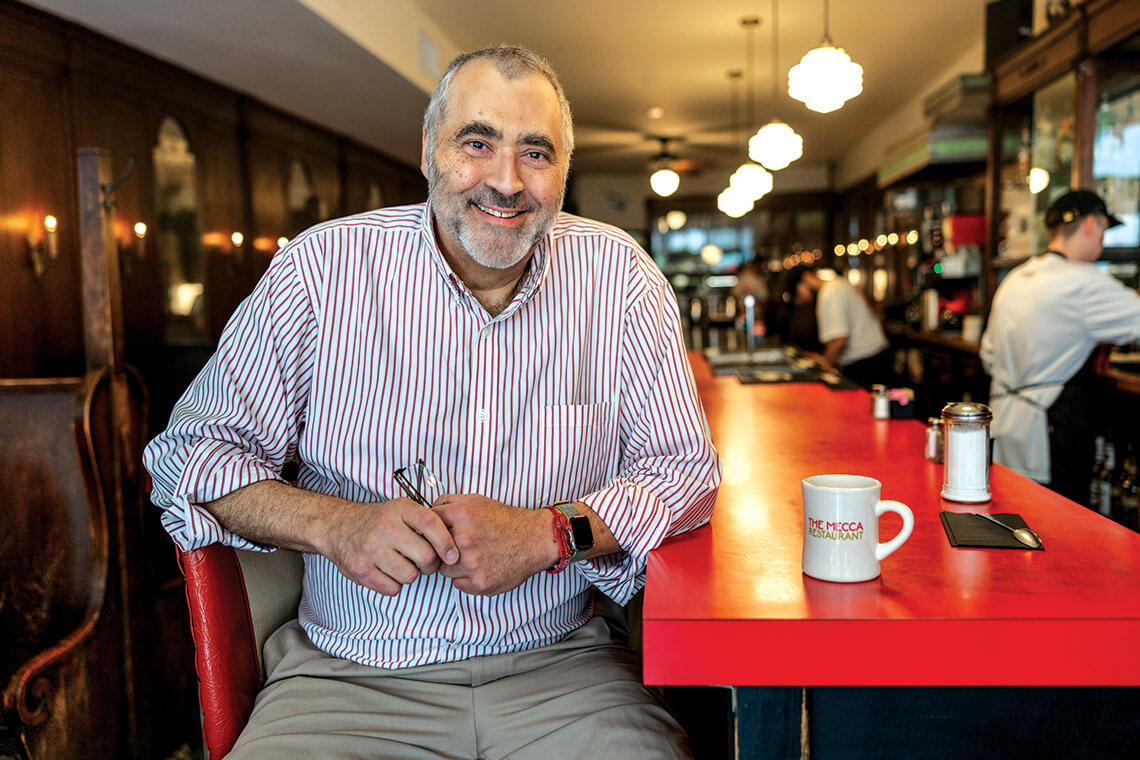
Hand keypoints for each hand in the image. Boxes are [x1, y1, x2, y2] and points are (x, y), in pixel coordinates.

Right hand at [320, 498, 458, 596]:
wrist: (337, 526)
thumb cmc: (379, 521)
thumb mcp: (402, 510)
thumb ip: (427, 522)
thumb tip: (455, 548)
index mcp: (400, 509)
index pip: (431, 523)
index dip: (446, 542)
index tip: (453, 556)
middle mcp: (385, 527)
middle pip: (426, 557)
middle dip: (430, 564)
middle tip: (423, 561)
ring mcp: (371, 549)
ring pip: (410, 576)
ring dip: (410, 574)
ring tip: (400, 563)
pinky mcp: (360, 570)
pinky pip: (392, 589)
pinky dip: (394, 584)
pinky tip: (386, 571)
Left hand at [431, 494, 557, 595]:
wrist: (535, 539)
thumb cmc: (506, 520)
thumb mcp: (477, 500)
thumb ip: (449, 502)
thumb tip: (427, 509)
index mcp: (461, 516)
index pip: (426, 525)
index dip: (430, 531)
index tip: (435, 535)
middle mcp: (464, 539)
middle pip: (432, 551)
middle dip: (441, 550)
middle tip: (457, 547)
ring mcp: (472, 563)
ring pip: (444, 570)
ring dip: (453, 566)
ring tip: (472, 556)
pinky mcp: (479, 583)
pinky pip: (458, 584)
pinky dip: (466, 579)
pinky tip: (480, 567)